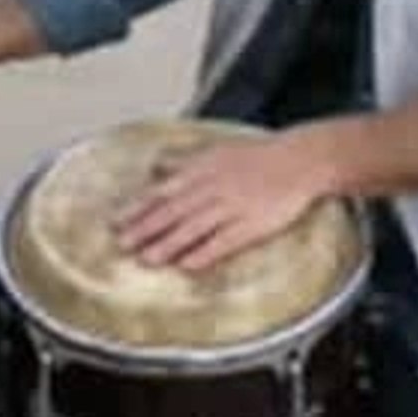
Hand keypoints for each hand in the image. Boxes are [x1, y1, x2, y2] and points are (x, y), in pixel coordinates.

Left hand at [112, 132, 333, 271]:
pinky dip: (205, 253)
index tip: (116, 221)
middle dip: (146, 228)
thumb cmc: (258, 156)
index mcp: (202, 170)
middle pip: (173, 210)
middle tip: (122, 244)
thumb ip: (183, 161)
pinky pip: (225, 241)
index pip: (163, 191)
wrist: (301, 160)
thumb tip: (155, 165)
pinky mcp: (253, 224)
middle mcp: (213, 187)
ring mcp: (233, 206)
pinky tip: (188, 265)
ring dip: (169, 243)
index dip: (138, 207)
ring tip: (147, 259)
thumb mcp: (215, 151)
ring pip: (194, 227)